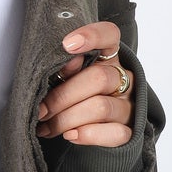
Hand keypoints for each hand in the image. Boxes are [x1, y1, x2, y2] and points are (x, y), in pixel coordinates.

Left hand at [35, 19, 134, 145]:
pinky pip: (116, 133)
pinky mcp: (131, 130)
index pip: (109, 35)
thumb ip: (62, 70)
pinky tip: (70, 135)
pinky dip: (89, 135)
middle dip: (62, 97)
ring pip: (101, 107)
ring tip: (46, 127)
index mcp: (108, 56)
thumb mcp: (66, 77)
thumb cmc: (73, 94)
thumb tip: (60, 70)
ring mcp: (129, 105)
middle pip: (98, 78)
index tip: (66, 44)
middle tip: (40, 110)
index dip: (91, 36)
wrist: (95, 126)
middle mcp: (123, 78)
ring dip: (67, 119)